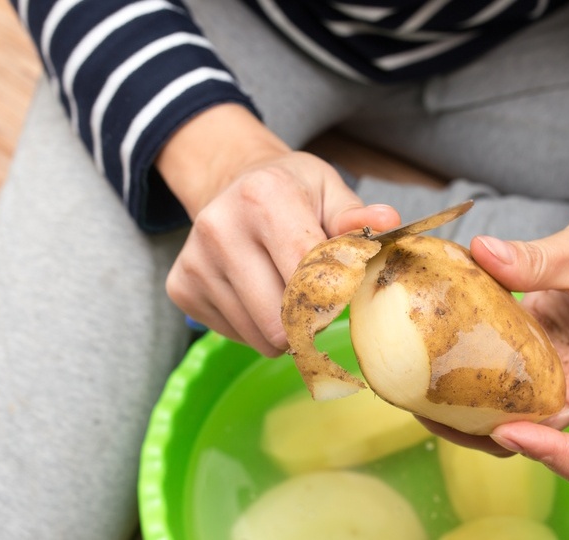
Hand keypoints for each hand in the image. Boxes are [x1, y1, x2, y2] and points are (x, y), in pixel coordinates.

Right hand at [159, 105, 399, 355]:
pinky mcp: (181, 288)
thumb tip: (387, 221)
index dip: (335, 297)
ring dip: (283, 328)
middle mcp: (220, 228)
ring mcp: (195, 261)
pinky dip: (255, 327)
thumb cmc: (291, 191)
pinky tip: (257, 292)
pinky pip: (235, 335)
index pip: (306, 274)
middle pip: (278, 318)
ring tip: (286, 292)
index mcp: (263, 197)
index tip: (347, 295)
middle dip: (308, 322)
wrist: (230, 181)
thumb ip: (354, 216)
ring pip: (258, 335)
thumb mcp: (328, 190)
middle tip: (320, 303)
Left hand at [423, 137, 568, 497]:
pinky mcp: (548, 357)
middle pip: (549, 448)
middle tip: (434, 412)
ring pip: (521, 419)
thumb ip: (537, 258)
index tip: (509, 430)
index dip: (557, 460)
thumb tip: (481, 252)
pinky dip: (475, 378)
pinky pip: (509, 381)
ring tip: (422, 394)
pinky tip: (437, 360)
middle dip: (491, 439)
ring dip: (474, 415)